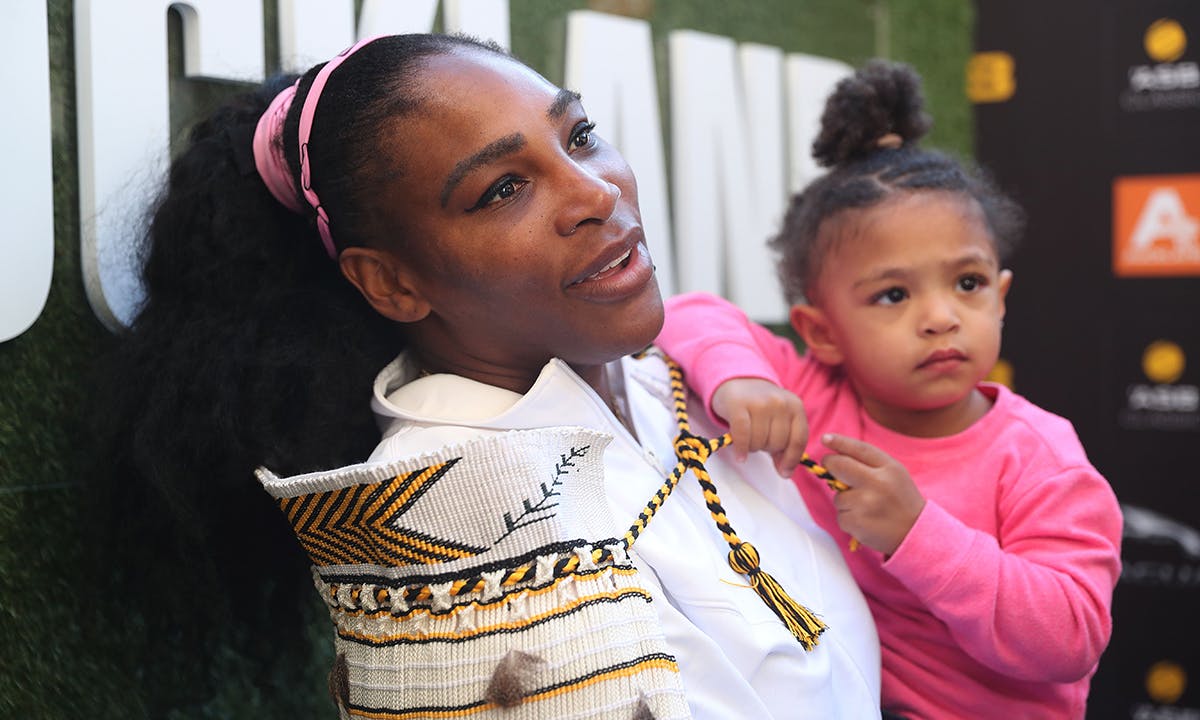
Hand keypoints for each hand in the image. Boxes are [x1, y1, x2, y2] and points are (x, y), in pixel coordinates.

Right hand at [712, 378, 808, 475]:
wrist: (738, 382)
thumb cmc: (761, 408)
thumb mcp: (779, 421)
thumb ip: (784, 447)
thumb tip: (785, 473)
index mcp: (795, 406)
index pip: (799, 439)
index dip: (792, 459)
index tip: (784, 472)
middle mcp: (780, 402)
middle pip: (778, 443)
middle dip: (768, 449)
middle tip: (759, 441)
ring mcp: (759, 402)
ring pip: (759, 441)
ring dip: (753, 448)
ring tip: (749, 438)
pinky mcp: (738, 405)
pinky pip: (742, 435)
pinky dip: (741, 449)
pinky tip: (740, 457)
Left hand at [819, 434, 925, 555]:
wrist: (916, 532)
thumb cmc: (900, 498)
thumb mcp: (894, 472)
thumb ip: (867, 460)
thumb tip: (834, 452)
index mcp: (888, 468)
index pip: (858, 449)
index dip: (839, 442)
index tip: (825, 438)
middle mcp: (877, 484)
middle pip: (838, 466)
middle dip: (830, 465)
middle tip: (832, 469)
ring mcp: (865, 504)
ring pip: (837, 496)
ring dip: (845, 500)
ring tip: (866, 506)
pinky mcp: (857, 523)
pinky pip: (840, 516)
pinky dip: (848, 518)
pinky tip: (865, 520)